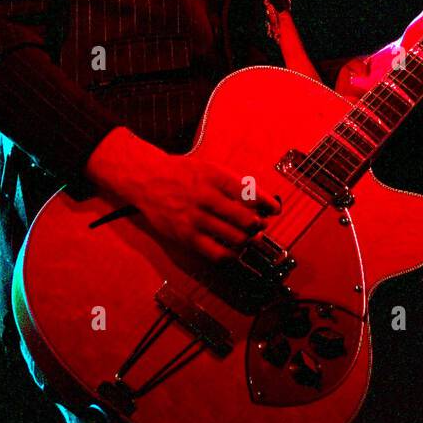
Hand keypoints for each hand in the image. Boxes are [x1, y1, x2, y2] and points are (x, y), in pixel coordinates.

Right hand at [85, 128, 281, 265]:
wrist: (147, 179)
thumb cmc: (182, 174)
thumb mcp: (209, 168)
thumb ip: (234, 183)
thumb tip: (261, 200)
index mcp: (215, 177)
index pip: (250, 193)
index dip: (267, 204)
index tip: (274, 209)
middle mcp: (206, 197)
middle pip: (245, 219)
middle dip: (259, 225)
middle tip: (260, 225)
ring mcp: (195, 218)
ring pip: (234, 237)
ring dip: (247, 240)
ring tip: (248, 236)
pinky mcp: (186, 236)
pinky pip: (216, 252)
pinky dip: (230, 254)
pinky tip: (232, 250)